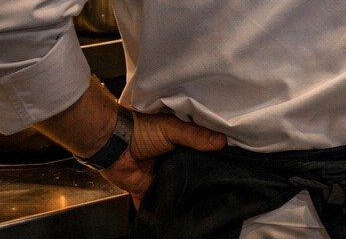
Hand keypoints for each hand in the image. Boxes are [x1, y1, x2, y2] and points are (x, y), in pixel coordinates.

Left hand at [101, 110, 225, 206]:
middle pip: (192, 172)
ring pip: (178, 188)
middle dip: (202, 178)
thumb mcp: (172, 128)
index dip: (215, 157)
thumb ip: (196, 136)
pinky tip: (180, 216)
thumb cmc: (142, 129)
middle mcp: (173, 160)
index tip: (232, 164)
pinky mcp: (148, 191)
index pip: (202, 152)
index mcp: (181, 143)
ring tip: (207, 203)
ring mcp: (161, 177)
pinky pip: (159, 203)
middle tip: (223, 187)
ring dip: (187, 194)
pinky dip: (165, 210)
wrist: (113, 145)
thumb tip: (224, 142)